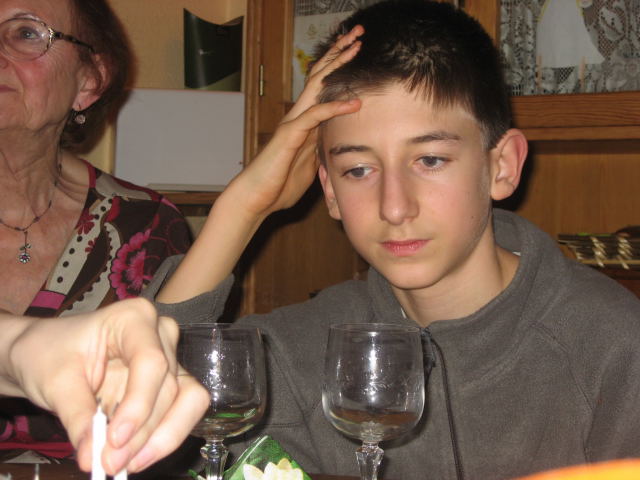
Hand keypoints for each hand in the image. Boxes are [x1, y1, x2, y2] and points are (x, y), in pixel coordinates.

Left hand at [6, 298, 208, 473]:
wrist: (45, 355)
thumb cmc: (48, 353)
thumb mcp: (54, 382)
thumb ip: (77, 417)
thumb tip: (92, 457)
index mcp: (134, 317)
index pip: (151, 362)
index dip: (139, 405)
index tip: (114, 441)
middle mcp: (161, 334)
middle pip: (168, 387)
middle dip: (142, 432)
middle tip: (110, 463)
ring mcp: (170, 358)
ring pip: (185, 401)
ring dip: (158, 439)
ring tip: (123, 464)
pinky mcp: (170, 384)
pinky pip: (181, 413)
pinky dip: (161, 439)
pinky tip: (135, 457)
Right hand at [227, 25, 364, 219]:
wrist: (256, 199)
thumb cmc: (279, 186)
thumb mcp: (309, 167)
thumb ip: (319, 151)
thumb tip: (334, 145)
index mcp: (304, 124)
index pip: (324, 87)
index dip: (339, 68)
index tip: (356, 51)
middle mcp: (297, 117)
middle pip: (320, 76)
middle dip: (339, 54)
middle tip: (357, 34)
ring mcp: (292, 123)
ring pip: (316, 86)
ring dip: (336, 65)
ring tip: (354, 47)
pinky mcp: (289, 135)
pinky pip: (314, 116)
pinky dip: (334, 108)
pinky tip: (353, 103)